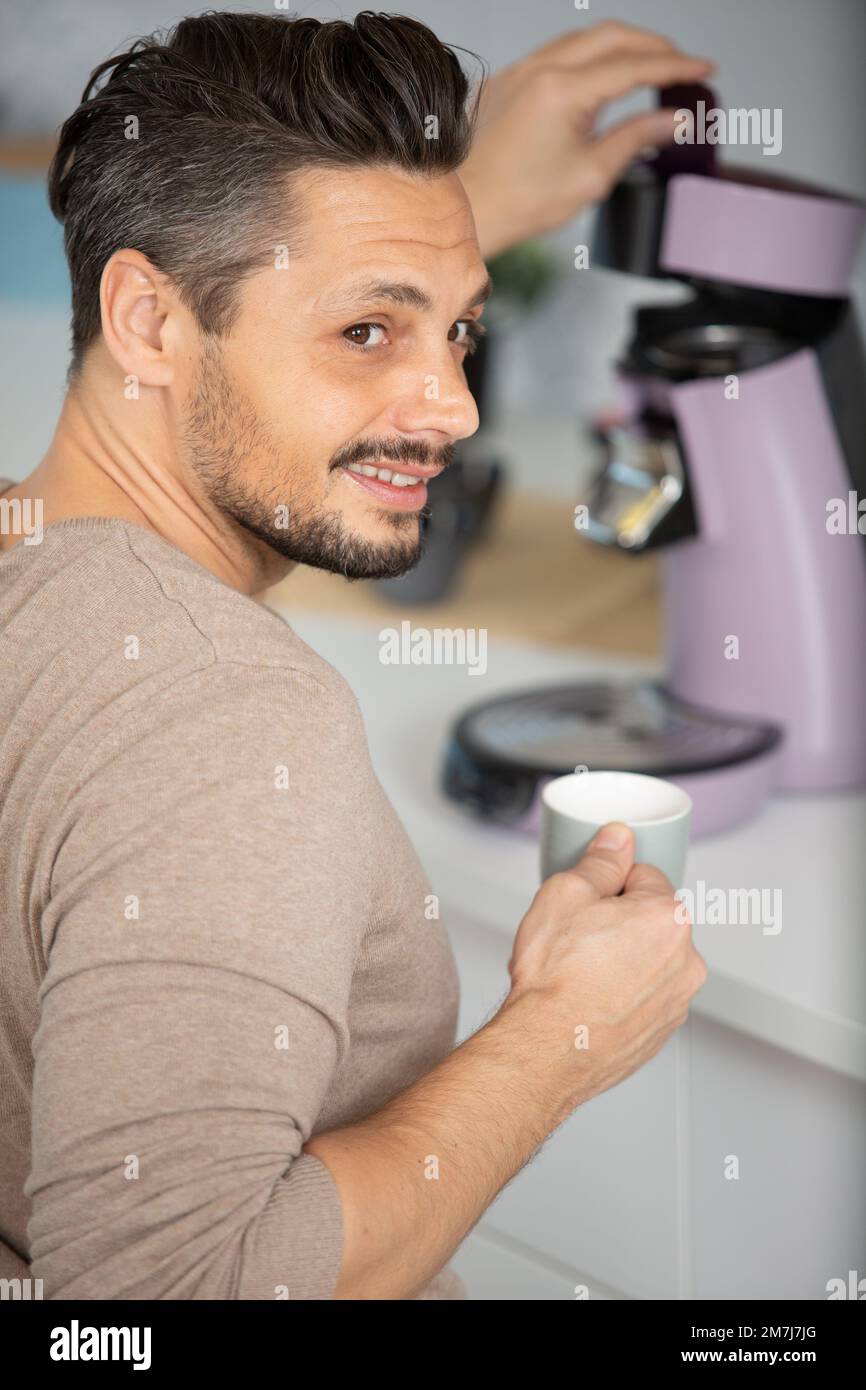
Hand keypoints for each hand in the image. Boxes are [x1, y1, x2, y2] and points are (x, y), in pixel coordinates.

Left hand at [460, 20, 715, 259]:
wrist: (466, 212)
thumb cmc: (516, 203)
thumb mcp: (591, 176)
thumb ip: (637, 138)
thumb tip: (671, 120)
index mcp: (562, 91)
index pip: (634, 65)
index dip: (675, 65)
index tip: (702, 69)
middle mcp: (538, 70)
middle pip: (611, 36)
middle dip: (652, 46)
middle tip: (679, 64)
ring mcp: (518, 72)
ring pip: (581, 41)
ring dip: (618, 48)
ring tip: (645, 70)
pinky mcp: (505, 83)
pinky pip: (553, 56)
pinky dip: (585, 60)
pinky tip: (599, 80)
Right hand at [503, 821, 706, 1111]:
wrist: (547, 1050)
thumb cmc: (556, 979)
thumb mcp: (566, 894)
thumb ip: (600, 861)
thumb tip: (618, 840)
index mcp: (668, 917)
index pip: (643, 875)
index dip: (608, 885)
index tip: (587, 902)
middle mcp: (686, 960)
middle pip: (650, 919)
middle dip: (617, 922)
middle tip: (577, 938)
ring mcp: (676, 1000)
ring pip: (648, 959)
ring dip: (622, 958)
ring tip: (580, 973)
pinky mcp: (662, 1031)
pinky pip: (644, 996)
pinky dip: (622, 994)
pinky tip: (589, 999)